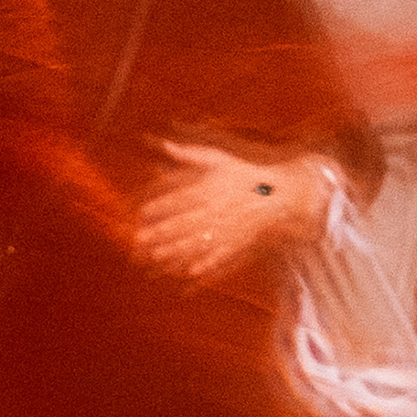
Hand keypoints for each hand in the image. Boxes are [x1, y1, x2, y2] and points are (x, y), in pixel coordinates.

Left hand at [134, 144, 328, 285]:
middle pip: (184, 223)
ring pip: (198, 241)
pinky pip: (221, 255)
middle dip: (160, 233)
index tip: (141, 215)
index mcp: (210, 189)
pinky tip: (191, 271)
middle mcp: (217, 210)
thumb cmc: (242, 175)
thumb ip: (189, 154)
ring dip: (176, 250)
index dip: (160, 207)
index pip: (180, 199)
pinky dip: (207, 264)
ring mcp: (228, 228)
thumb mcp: (217, 159)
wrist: (277, 194)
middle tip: (139, 241)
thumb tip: (163, 144)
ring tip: (155, 256)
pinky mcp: (238, 242)